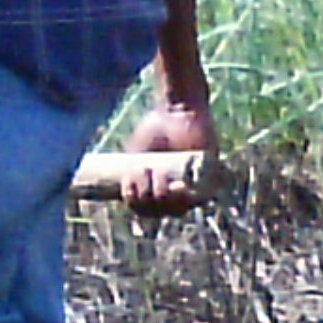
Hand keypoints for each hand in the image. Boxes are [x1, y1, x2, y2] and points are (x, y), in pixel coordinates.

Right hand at [115, 93, 218, 214]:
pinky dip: (185, 197)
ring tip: (156, 171)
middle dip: (145, 198)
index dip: (134, 204)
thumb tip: (110, 192)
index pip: (146, 210)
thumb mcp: (136, 153)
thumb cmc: (156, 128)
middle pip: (160, 212)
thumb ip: (128, 173)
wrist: (178, 110)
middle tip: (143, 171)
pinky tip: (176, 187)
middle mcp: (177, 193)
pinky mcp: (212, 178)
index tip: (127, 183)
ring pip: (177, 209)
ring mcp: (195, 188)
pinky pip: (198, 199)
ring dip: (161, 195)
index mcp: (157, 190)